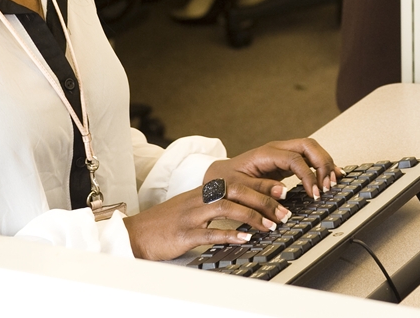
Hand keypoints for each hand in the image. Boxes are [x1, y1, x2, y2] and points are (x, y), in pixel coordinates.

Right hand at [121, 179, 289, 259]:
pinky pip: (210, 232)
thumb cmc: (165, 222)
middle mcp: (199, 199)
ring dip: (251, 216)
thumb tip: (242, 207)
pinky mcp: (184, 233)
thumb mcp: (191, 207)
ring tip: (270, 225)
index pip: (237, 182)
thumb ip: (214, 204)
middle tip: (284, 211)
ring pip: (226, 207)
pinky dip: (230, 233)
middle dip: (263, 199)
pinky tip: (245, 238)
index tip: (282, 191)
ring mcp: (191, 215)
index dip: (261, 186)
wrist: (136, 233)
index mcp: (203, 191)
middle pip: (236, 190)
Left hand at [205, 138, 341, 199]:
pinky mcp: (286, 163)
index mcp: (266, 154)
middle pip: (309, 146)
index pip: (295, 158)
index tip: (314, 193)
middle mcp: (277, 150)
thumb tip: (282, 192)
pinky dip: (321, 166)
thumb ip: (260, 190)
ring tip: (333, 183)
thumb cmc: (226, 182)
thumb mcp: (238, 188)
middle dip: (323, 164)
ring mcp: (282, 154)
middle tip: (328, 186)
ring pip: (312, 149)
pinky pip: (308, 158)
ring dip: (325, 164)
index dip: (308, 174)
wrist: (219, 177)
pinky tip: (331, 175)